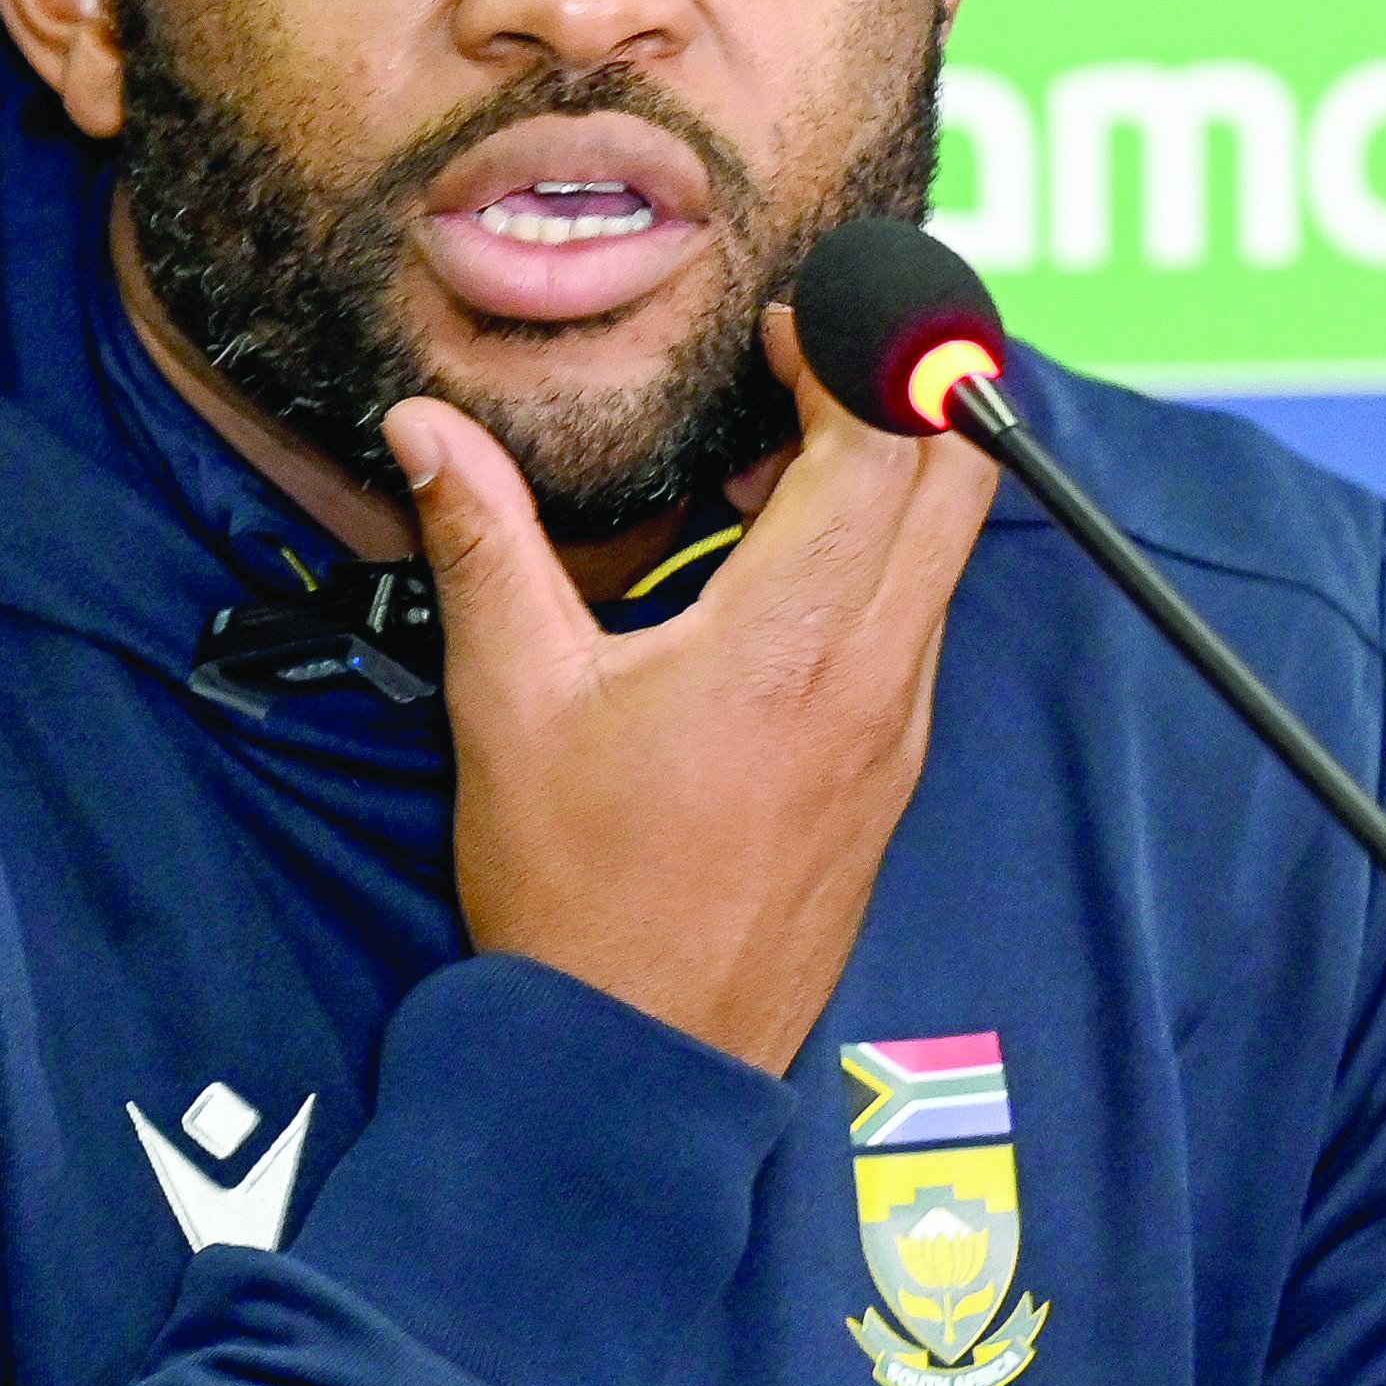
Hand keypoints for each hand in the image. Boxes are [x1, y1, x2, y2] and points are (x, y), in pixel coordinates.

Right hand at [381, 304, 999, 1075]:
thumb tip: (425, 429)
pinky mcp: (890, 770)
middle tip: (808, 358)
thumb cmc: (574, 891)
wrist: (637, 1061)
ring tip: (762, 464)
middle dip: (906, 388)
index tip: (790, 323)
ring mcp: (897, 727)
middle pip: (960, 480)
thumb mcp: (507, 700)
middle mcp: (876, 677)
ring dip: (883, 479)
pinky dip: (869, 561)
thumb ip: (481, 542)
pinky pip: (913, 622)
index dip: (858, 352)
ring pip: (943, 554)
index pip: (890, 447)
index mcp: (794, 643)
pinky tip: (765, 573)